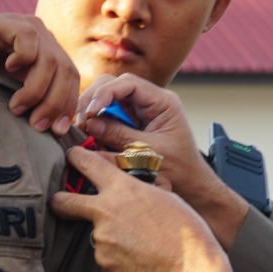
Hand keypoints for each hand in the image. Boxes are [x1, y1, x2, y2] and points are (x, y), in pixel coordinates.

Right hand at [0, 8, 78, 133]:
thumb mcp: (8, 90)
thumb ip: (31, 101)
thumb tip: (54, 130)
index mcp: (48, 55)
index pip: (71, 80)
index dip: (68, 105)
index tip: (57, 131)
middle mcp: (43, 39)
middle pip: (66, 72)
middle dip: (55, 103)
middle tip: (36, 125)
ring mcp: (27, 27)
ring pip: (50, 61)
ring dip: (36, 90)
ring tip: (16, 107)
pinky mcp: (9, 21)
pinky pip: (28, 40)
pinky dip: (22, 59)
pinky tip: (6, 70)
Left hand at [51, 146, 234, 271]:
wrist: (189, 267)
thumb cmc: (184, 231)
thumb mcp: (164, 195)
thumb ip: (137, 190)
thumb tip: (130, 189)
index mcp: (122, 188)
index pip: (87, 163)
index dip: (76, 158)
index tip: (72, 158)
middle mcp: (105, 210)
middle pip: (63, 202)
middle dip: (59, 202)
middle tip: (61, 204)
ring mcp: (102, 238)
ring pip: (95, 234)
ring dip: (108, 237)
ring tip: (136, 242)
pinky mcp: (104, 262)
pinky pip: (105, 256)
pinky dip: (116, 256)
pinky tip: (137, 256)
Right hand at [76, 74, 251, 247]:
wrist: (191, 188)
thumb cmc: (178, 172)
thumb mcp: (147, 154)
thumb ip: (119, 136)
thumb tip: (90, 124)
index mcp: (163, 102)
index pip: (128, 83)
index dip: (105, 94)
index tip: (89, 112)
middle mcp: (151, 101)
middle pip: (114, 85)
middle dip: (94, 99)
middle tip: (81, 121)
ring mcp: (140, 111)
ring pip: (108, 98)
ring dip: (92, 111)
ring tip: (82, 129)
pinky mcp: (131, 123)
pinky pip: (109, 115)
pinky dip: (97, 123)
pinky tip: (88, 134)